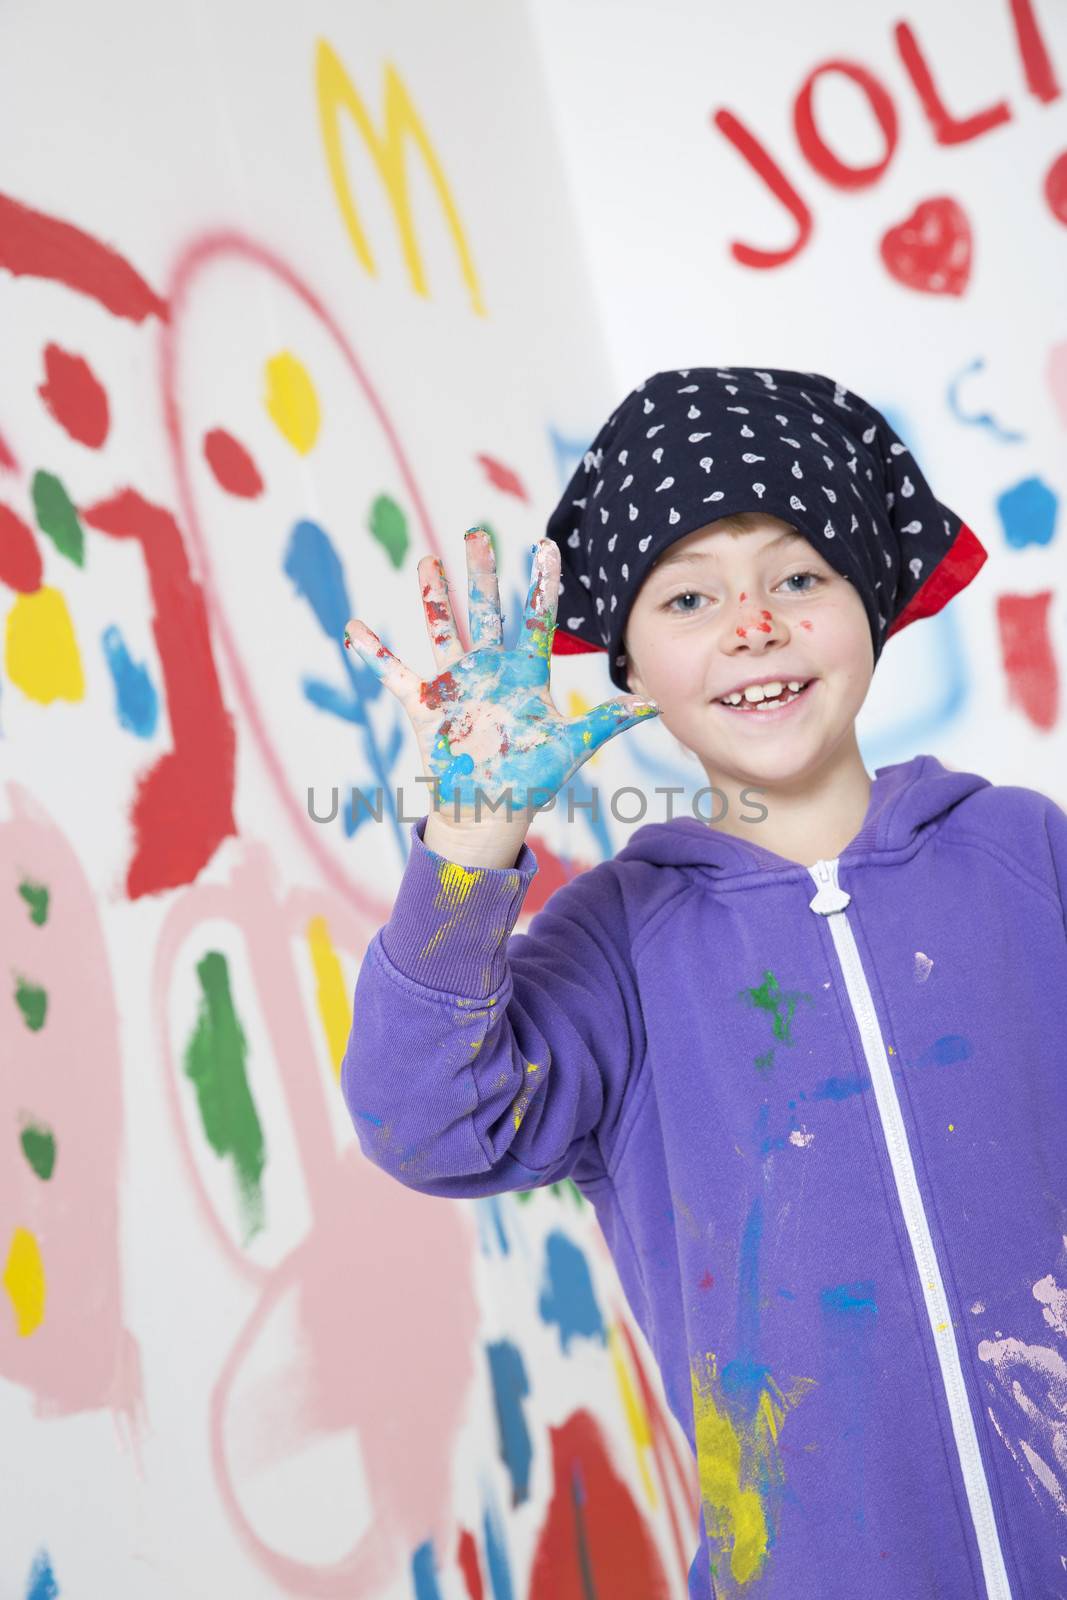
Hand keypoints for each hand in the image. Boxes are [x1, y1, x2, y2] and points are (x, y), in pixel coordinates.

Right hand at [343, 528, 659, 819]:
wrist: (489, 814)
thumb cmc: (530, 780)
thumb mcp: (572, 746)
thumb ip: (606, 721)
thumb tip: (651, 706)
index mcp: (524, 676)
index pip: (534, 620)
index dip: (540, 584)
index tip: (544, 545)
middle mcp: (488, 672)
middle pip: (485, 613)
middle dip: (481, 574)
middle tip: (477, 532)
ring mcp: (455, 687)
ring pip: (444, 632)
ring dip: (434, 599)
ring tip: (427, 561)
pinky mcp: (425, 707)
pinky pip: (395, 676)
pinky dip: (375, 655)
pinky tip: (355, 629)